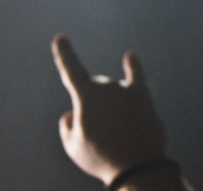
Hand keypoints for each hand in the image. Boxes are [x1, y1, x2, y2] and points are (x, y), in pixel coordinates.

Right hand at [51, 35, 165, 185]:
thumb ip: (69, 122)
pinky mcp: (142, 96)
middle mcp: (107, 86)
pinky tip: (130, 57)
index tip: (60, 37)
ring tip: (116, 133)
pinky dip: (133, 67)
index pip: (71, 70)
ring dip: (110, 107)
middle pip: (93, 89)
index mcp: (86, 95)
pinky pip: (136, 77)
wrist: (137, 165)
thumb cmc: (101, 156)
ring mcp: (126, 89)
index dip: (64, 54)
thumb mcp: (72, 144)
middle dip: (91, 107)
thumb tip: (78, 110)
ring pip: (110, 93)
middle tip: (98, 135)